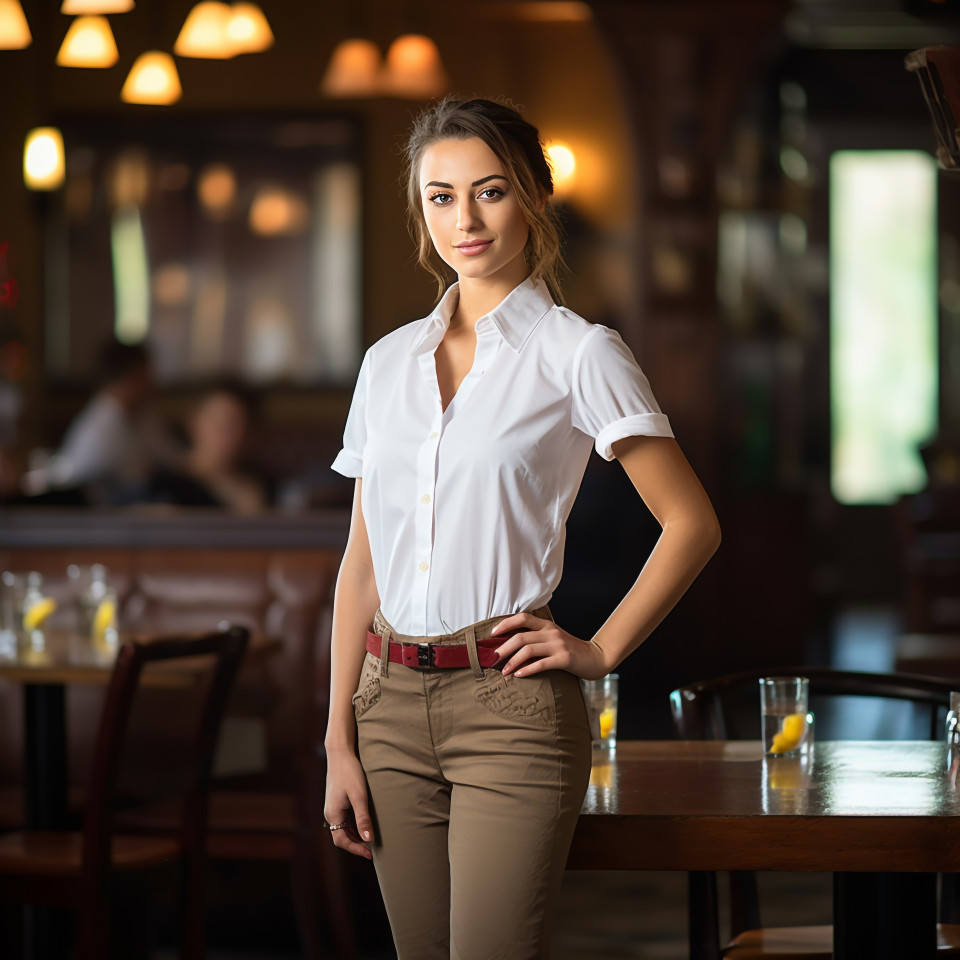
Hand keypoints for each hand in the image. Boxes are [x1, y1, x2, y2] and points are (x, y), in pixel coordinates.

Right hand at [323, 749, 374, 859]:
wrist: (340, 753)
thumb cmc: (349, 772)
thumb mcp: (359, 796)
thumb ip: (363, 818)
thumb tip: (368, 840)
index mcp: (333, 814)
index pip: (341, 841)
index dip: (356, 849)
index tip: (371, 855)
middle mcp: (331, 813)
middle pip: (342, 836)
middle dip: (356, 844)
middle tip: (373, 849)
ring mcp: (334, 807)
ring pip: (344, 828)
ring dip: (356, 835)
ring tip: (371, 838)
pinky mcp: (338, 800)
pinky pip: (345, 819)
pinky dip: (354, 825)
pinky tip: (366, 822)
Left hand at [488, 612, 609, 680]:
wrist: (595, 658)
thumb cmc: (570, 650)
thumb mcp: (553, 638)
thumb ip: (537, 638)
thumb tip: (510, 644)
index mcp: (547, 625)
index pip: (523, 618)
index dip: (506, 624)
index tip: (493, 634)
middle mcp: (551, 632)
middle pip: (521, 637)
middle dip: (504, 647)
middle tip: (493, 658)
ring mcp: (558, 645)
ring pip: (528, 650)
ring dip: (512, 661)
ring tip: (503, 670)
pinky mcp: (563, 659)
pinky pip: (541, 664)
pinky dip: (527, 669)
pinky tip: (518, 675)